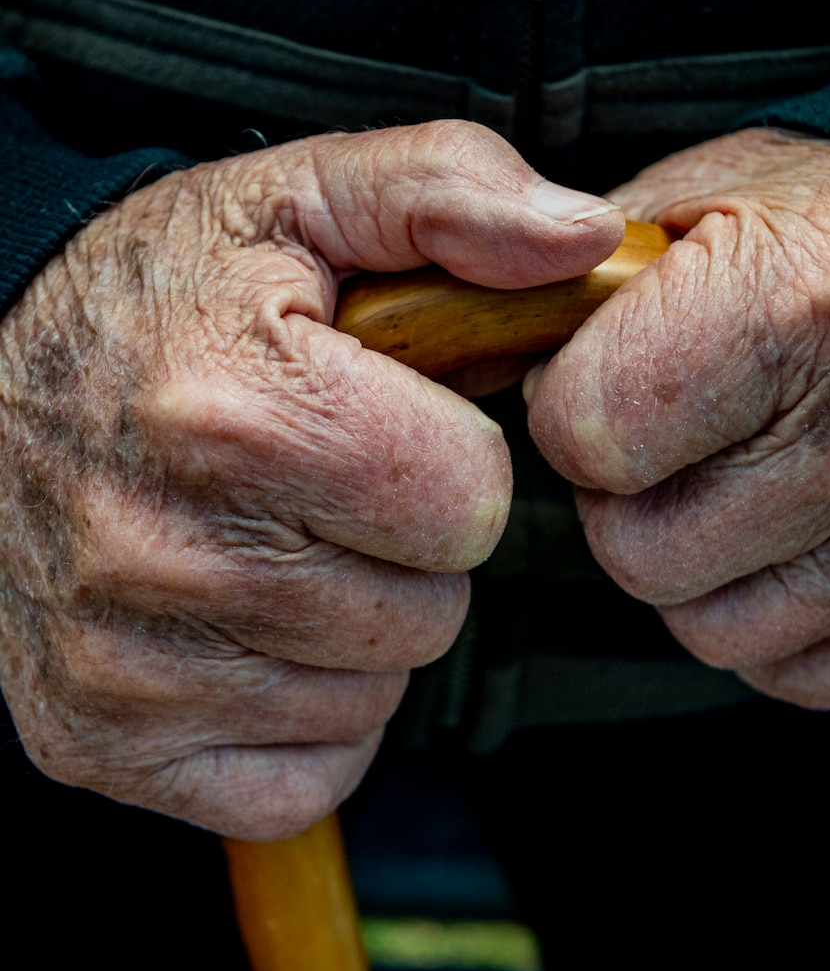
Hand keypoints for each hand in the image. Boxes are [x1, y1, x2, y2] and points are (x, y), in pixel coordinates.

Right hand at [0, 120, 621, 837]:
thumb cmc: (150, 302)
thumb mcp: (296, 202)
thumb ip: (449, 196)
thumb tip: (584, 239)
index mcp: (239, 413)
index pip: (468, 505)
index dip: (449, 464)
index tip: (384, 429)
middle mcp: (166, 554)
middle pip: (428, 615)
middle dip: (401, 552)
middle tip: (318, 490)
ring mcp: (127, 669)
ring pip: (371, 697)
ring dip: (350, 630)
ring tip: (267, 547)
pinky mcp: (105, 742)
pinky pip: (303, 775)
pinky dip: (300, 713)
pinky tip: (244, 631)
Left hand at [526, 127, 829, 709]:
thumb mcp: (728, 185)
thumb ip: (602, 262)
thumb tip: (506, 336)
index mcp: (784, 315)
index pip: (586, 436)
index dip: (570, 410)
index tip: (599, 380)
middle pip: (633, 549)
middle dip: (624, 497)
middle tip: (669, 437)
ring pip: (704, 626)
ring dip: (692, 565)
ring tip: (733, 480)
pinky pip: (789, 667)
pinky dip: (768, 615)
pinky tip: (784, 536)